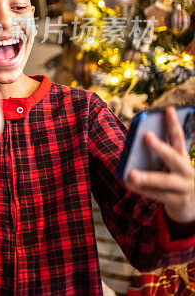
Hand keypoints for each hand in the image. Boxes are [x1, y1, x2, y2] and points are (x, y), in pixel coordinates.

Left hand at [126, 107, 194, 223]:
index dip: (174, 124)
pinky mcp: (179, 202)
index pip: (179, 139)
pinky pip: (157, 195)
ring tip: (131, 174)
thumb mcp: (171, 168)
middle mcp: (188, 171)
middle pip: (174, 157)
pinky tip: (128, 184)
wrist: (193, 208)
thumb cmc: (176, 181)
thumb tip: (134, 151)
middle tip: (147, 135)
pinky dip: (142, 190)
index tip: (168, 109)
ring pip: (165, 181)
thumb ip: (159, 159)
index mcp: (184, 159)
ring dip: (147, 177)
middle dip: (160, 147)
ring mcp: (185, 187)